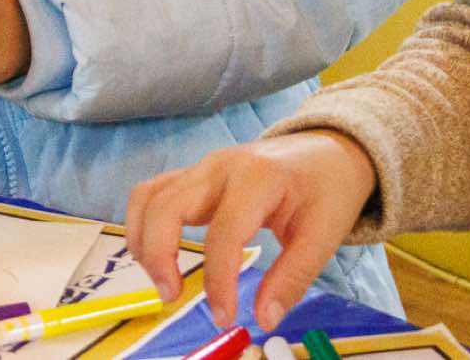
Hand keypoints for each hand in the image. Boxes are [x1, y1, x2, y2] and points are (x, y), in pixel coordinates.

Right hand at [125, 132, 377, 331]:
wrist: (324, 151)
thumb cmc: (326, 189)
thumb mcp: (324, 234)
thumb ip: (293, 277)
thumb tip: (263, 318)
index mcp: (257, 178)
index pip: (224, 232)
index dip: (218, 280)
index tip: (224, 317)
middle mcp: (220, 167)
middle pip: (166, 206)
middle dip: (159, 256)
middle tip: (172, 296)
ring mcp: (201, 168)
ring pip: (149, 197)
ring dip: (143, 241)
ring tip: (162, 280)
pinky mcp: (193, 176)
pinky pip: (153, 193)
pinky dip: (143, 225)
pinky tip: (157, 256)